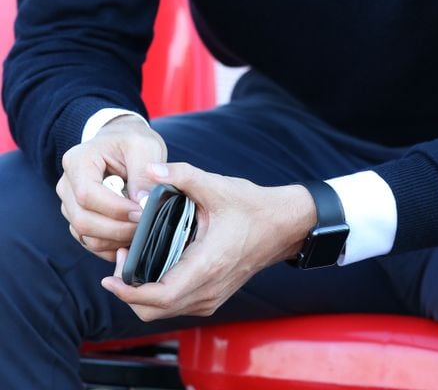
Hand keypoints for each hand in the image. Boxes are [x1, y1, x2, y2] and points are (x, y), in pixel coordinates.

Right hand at [57, 114, 166, 261]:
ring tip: (141, 231)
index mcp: (78, 161)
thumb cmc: (132, 142)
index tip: (141, 212)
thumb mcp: (145, 146)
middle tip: (145, 226)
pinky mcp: (78, 219)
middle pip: (83, 220)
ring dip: (115, 240)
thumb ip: (144, 173)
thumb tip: (142, 203)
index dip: (115, 209)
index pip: (87, 194)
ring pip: (85, 235)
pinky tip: (131, 239)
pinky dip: (111, 246)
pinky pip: (90, 242)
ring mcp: (70, 205)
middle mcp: (67, 185)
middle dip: (117, 229)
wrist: (121, 143)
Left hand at [101, 161, 315, 321]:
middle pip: (155, 310)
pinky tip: (153, 265)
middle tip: (120, 259)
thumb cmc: (253, 207)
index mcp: (208, 265)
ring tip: (133, 259)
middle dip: (129, 291)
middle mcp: (209, 289)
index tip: (110, 275)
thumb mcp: (217, 186)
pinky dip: (158, 293)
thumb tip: (150, 170)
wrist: (283, 226)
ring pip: (164, 311)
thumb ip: (182, 175)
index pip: (159, 296)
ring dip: (142, 293)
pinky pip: (177, 304)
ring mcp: (212, 297)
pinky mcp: (213, 296)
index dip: (128, 291)